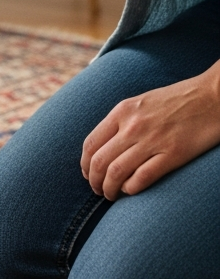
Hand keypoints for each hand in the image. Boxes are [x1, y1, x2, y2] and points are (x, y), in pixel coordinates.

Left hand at [81, 64, 219, 199]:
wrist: (210, 96)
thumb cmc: (175, 100)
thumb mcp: (140, 102)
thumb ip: (122, 120)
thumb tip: (105, 144)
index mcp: (122, 111)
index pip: (91, 143)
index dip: (85, 164)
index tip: (87, 174)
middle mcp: (132, 126)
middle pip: (100, 160)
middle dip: (94, 180)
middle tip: (97, 190)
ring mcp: (153, 140)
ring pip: (117, 171)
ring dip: (109, 188)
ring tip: (110, 195)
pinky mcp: (174, 154)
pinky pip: (143, 176)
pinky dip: (132, 188)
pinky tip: (130, 191)